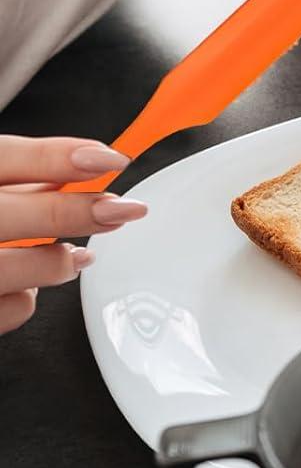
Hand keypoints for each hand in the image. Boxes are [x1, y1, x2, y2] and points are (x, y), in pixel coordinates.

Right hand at [0, 138, 146, 334]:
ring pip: (10, 271)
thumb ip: (17, 177)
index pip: (1, 159)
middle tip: (122, 210)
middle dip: (73, 212)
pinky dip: (24, 300)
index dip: (57, 157)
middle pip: (10, 215)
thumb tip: (82, 168)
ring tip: (76, 255)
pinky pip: (5, 310)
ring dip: (55, 262)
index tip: (110, 158)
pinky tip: (28, 288)